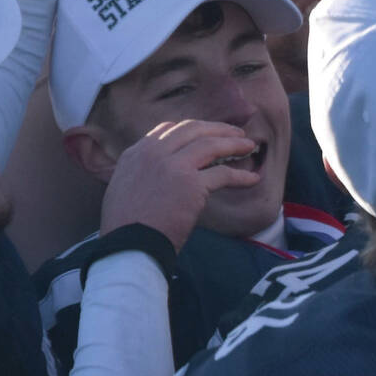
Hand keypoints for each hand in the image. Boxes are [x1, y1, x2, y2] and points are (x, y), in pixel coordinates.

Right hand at [100, 119, 260, 249]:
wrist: (129, 246)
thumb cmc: (125, 227)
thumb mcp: (122, 188)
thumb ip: (140, 172)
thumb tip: (157, 173)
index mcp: (136, 153)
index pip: (167, 129)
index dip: (191, 129)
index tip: (206, 134)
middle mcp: (153, 153)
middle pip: (192, 130)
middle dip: (217, 129)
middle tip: (235, 133)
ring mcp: (173, 166)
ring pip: (210, 145)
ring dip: (233, 144)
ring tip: (249, 146)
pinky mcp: (191, 184)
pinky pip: (223, 174)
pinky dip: (241, 176)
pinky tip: (253, 178)